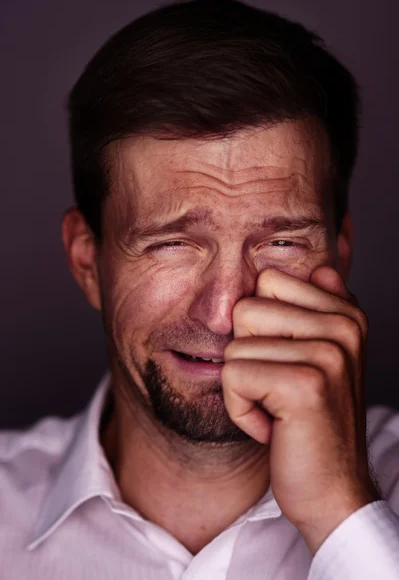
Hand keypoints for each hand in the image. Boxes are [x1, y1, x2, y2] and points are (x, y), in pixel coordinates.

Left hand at [221, 266, 379, 553]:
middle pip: (245, 308)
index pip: (267, 279)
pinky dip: (241, 410)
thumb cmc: (310, 423)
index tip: (286, 361)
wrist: (330, 491)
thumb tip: (321, 267)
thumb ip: (317, 310)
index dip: (259, 327)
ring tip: (277, 407)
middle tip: (279, 389)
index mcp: (345, 312)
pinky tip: (273, 426)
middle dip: (247, 355)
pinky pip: (233, 376)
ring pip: (235, 345)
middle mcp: (344, 325)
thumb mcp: (319, 359)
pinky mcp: (307, 384)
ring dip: (243, 386)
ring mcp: (329, 352)